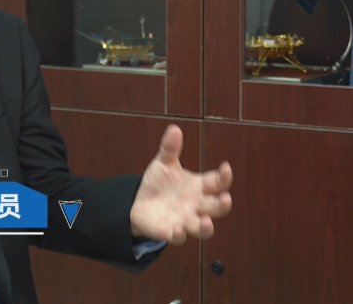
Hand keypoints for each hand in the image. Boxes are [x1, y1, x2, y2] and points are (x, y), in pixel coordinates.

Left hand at [129, 125, 232, 244]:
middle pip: (217, 207)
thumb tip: (175, 128)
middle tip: (225, 198)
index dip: (224, 177)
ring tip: (206, 222)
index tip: (225, 167)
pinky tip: (177, 229)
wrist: (140, 202)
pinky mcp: (171, 231)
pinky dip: (179, 235)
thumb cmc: (159, 184)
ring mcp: (185, 220)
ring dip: (206, 227)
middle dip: (223, 204)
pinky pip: (179, 237)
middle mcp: (197, 205)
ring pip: (203, 228)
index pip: (218, 183)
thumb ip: (170, 149)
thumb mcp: (163, 164)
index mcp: (199, 187)